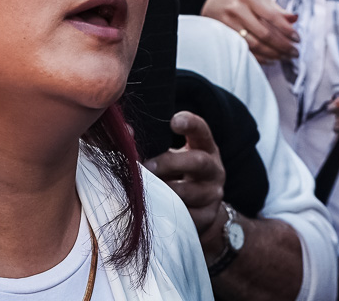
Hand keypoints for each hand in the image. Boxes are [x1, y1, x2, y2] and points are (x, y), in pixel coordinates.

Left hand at [148, 113, 228, 262]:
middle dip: (170, 163)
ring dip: (166, 191)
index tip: (174, 121)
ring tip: (146, 190)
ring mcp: (213, 194)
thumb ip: (149, 142)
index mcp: (204, 147)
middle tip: (147, 166)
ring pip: (191, 192)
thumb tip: (124, 131)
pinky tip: (155, 209)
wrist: (197, 207)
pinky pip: (188, 216)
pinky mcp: (208, 216)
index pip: (201, 130)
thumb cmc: (176, 172)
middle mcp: (214, 169)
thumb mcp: (168, 154)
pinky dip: (169, 213)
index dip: (190, 124)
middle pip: (198, 162)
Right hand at [202, 0, 298, 60]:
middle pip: (264, 33)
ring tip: (284, 57)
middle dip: (282, 45)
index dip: (286, 29)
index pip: (271, 16)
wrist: (213, 4)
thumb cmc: (241, 1)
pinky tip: (271, 60)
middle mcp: (237, 10)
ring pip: (255, 45)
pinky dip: (260, 58)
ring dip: (273, 54)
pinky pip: (245, 51)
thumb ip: (276, 10)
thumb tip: (295, 18)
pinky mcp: (224, 37)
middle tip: (294, 53)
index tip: (297, 39)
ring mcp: (228, 24)